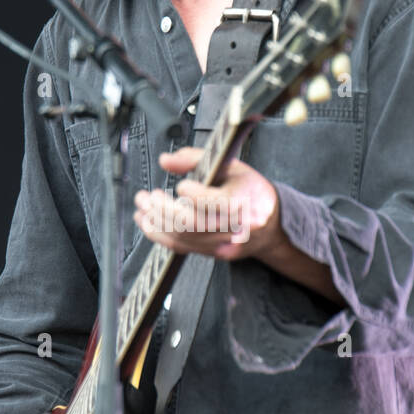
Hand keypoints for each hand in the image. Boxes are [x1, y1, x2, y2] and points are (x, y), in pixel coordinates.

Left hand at [133, 146, 281, 260]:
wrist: (271, 223)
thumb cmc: (250, 190)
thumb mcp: (231, 165)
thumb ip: (196, 159)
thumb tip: (166, 160)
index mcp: (244, 201)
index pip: (213, 202)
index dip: (192, 193)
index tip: (181, 185)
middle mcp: (236, 228)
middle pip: (191, 224)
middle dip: (161, 210)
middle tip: (145, 197)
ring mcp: (225, 245)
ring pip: (183, 239)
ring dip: (156, 223)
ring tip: (142, 209)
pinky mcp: (216, 255)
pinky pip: (183, 248)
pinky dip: (161, 236)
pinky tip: (149, 224)